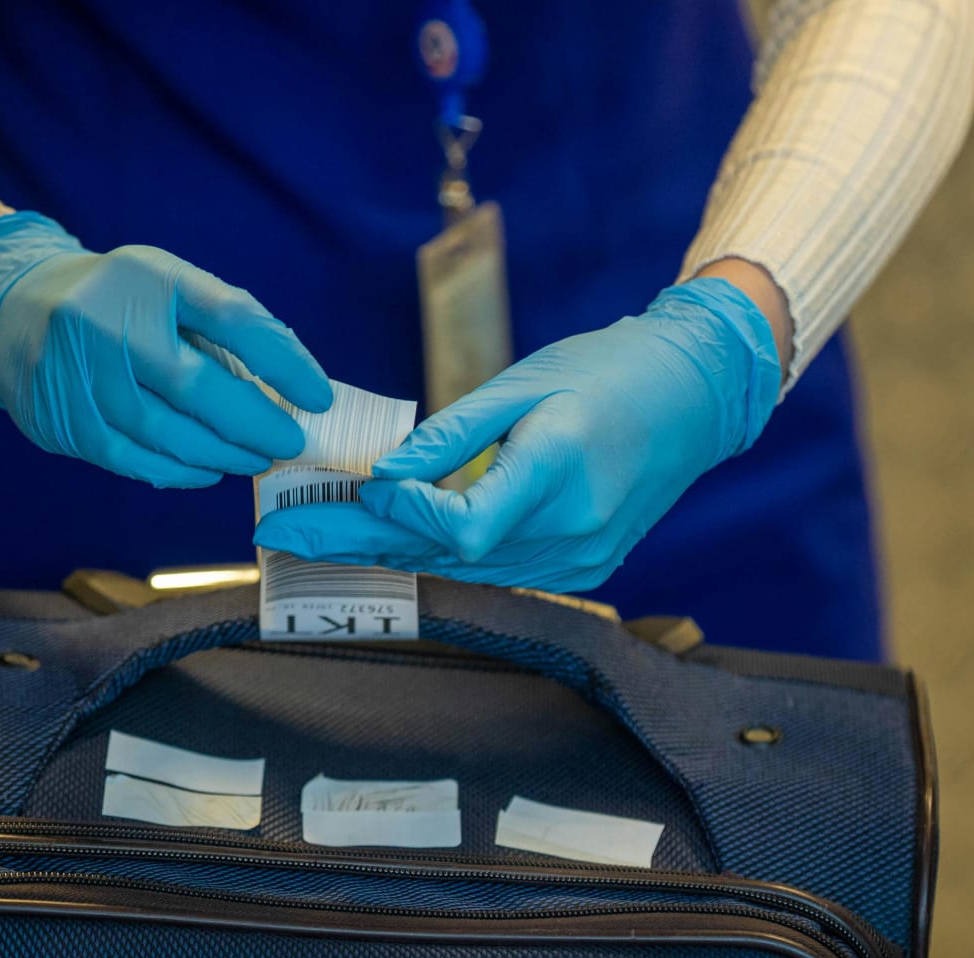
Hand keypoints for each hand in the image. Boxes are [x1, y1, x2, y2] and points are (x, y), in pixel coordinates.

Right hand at [0, 211, 330, 486]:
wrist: (11, 310)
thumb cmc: (118, 302)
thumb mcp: (169, 286)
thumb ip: (227, 324)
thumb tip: (296, 381)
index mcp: (148, 277)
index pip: (230, 317)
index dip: (282, 361)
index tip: (319, 397)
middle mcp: (107, 322)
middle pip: (196, 387)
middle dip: (255, 424)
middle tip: (289, 442)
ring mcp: (78, 375)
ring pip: (166, 433)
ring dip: (222, 454)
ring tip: (255, 458)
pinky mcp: (63, 421)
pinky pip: (133, 459)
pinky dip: (180, 472)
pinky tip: (208, 470)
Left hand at [253, 276, 781, 590]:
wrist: (693, 398)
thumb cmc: (606, 371)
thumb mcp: (522, 385)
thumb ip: (451, 437)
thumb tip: (381, 475)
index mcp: (558, 472)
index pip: (462, 528)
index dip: (401, 516)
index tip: (353, 489)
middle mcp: (571, 530)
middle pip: (447, 556)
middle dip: (359, 540)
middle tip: (280, 532)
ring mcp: (580, 559)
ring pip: (464, 570)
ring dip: (392, 551)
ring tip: (318, 535)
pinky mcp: (582, 567)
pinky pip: (495, 569)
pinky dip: (441, 553)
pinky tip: (389, 539)